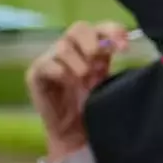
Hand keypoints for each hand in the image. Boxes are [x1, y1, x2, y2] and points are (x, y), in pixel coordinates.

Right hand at [27, 23, 127, 160]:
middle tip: (98, 59)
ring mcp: (51, 60)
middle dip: (92, 41)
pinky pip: (47, 64)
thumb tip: (126, 45)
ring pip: (63, 46)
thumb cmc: (92, 108)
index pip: (101, 28)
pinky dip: (62, 72)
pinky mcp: (36, 74)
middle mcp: (71, 50)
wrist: (75, 134)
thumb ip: (111, 63)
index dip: (113, 31)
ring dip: (78, 62)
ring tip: (85, 79)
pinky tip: (69, 83)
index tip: (124, 48)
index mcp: (92, 49)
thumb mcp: (107, 83)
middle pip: (78, 28)